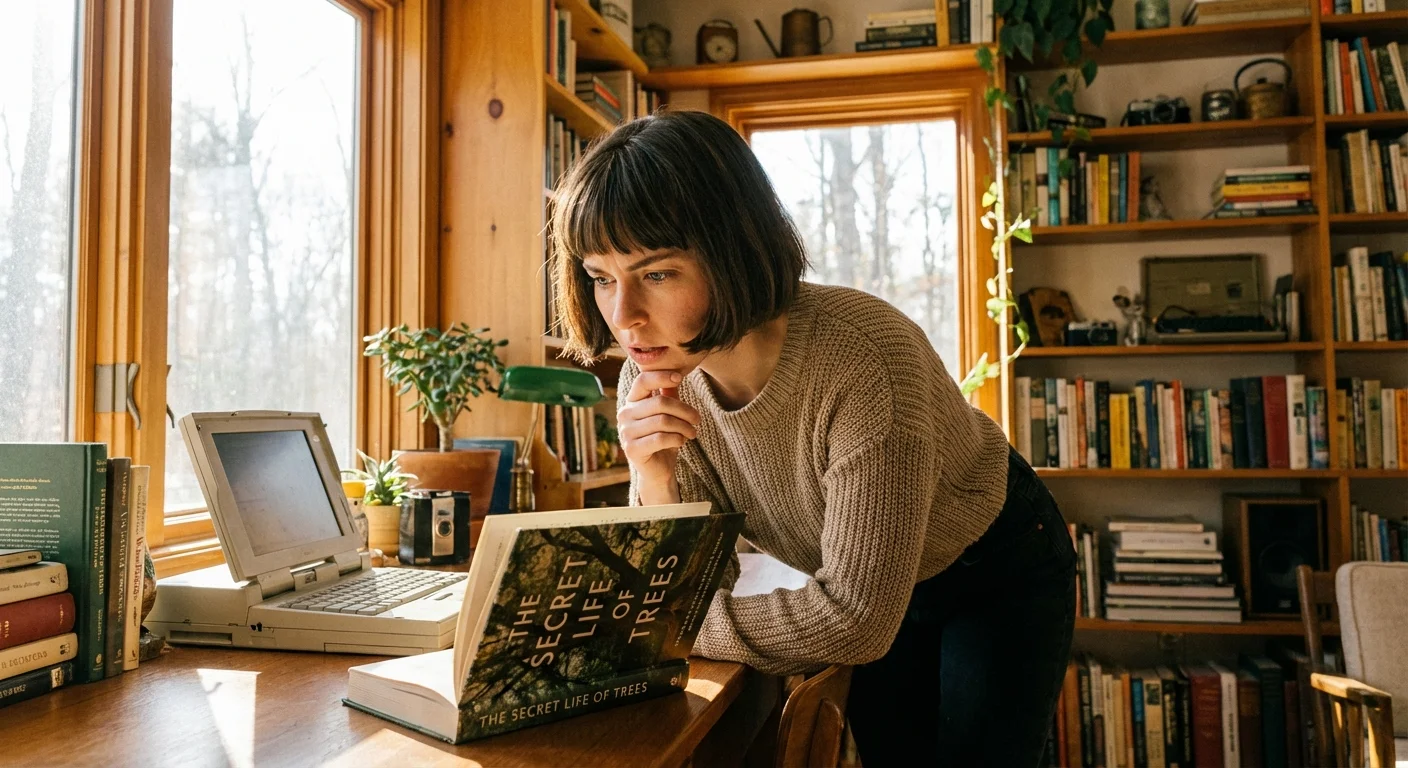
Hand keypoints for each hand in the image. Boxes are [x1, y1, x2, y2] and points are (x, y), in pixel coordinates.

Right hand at [619, 370, 699, 503]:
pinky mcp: (632, 449)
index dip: (661, 376)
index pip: (643, 381)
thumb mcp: (668, 415)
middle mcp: (625, 414)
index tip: (679, 377)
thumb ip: (669, 396)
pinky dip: (676, 439)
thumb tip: (676, 375)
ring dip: (684, 427)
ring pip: (663, 421)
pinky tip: (681, 441)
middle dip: (684, 410)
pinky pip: (660, 438)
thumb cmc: (664, 440)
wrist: (658, 470)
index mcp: (632, 402)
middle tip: (697, 420)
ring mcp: (626, 432)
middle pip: (660, 402)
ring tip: (692, 433)